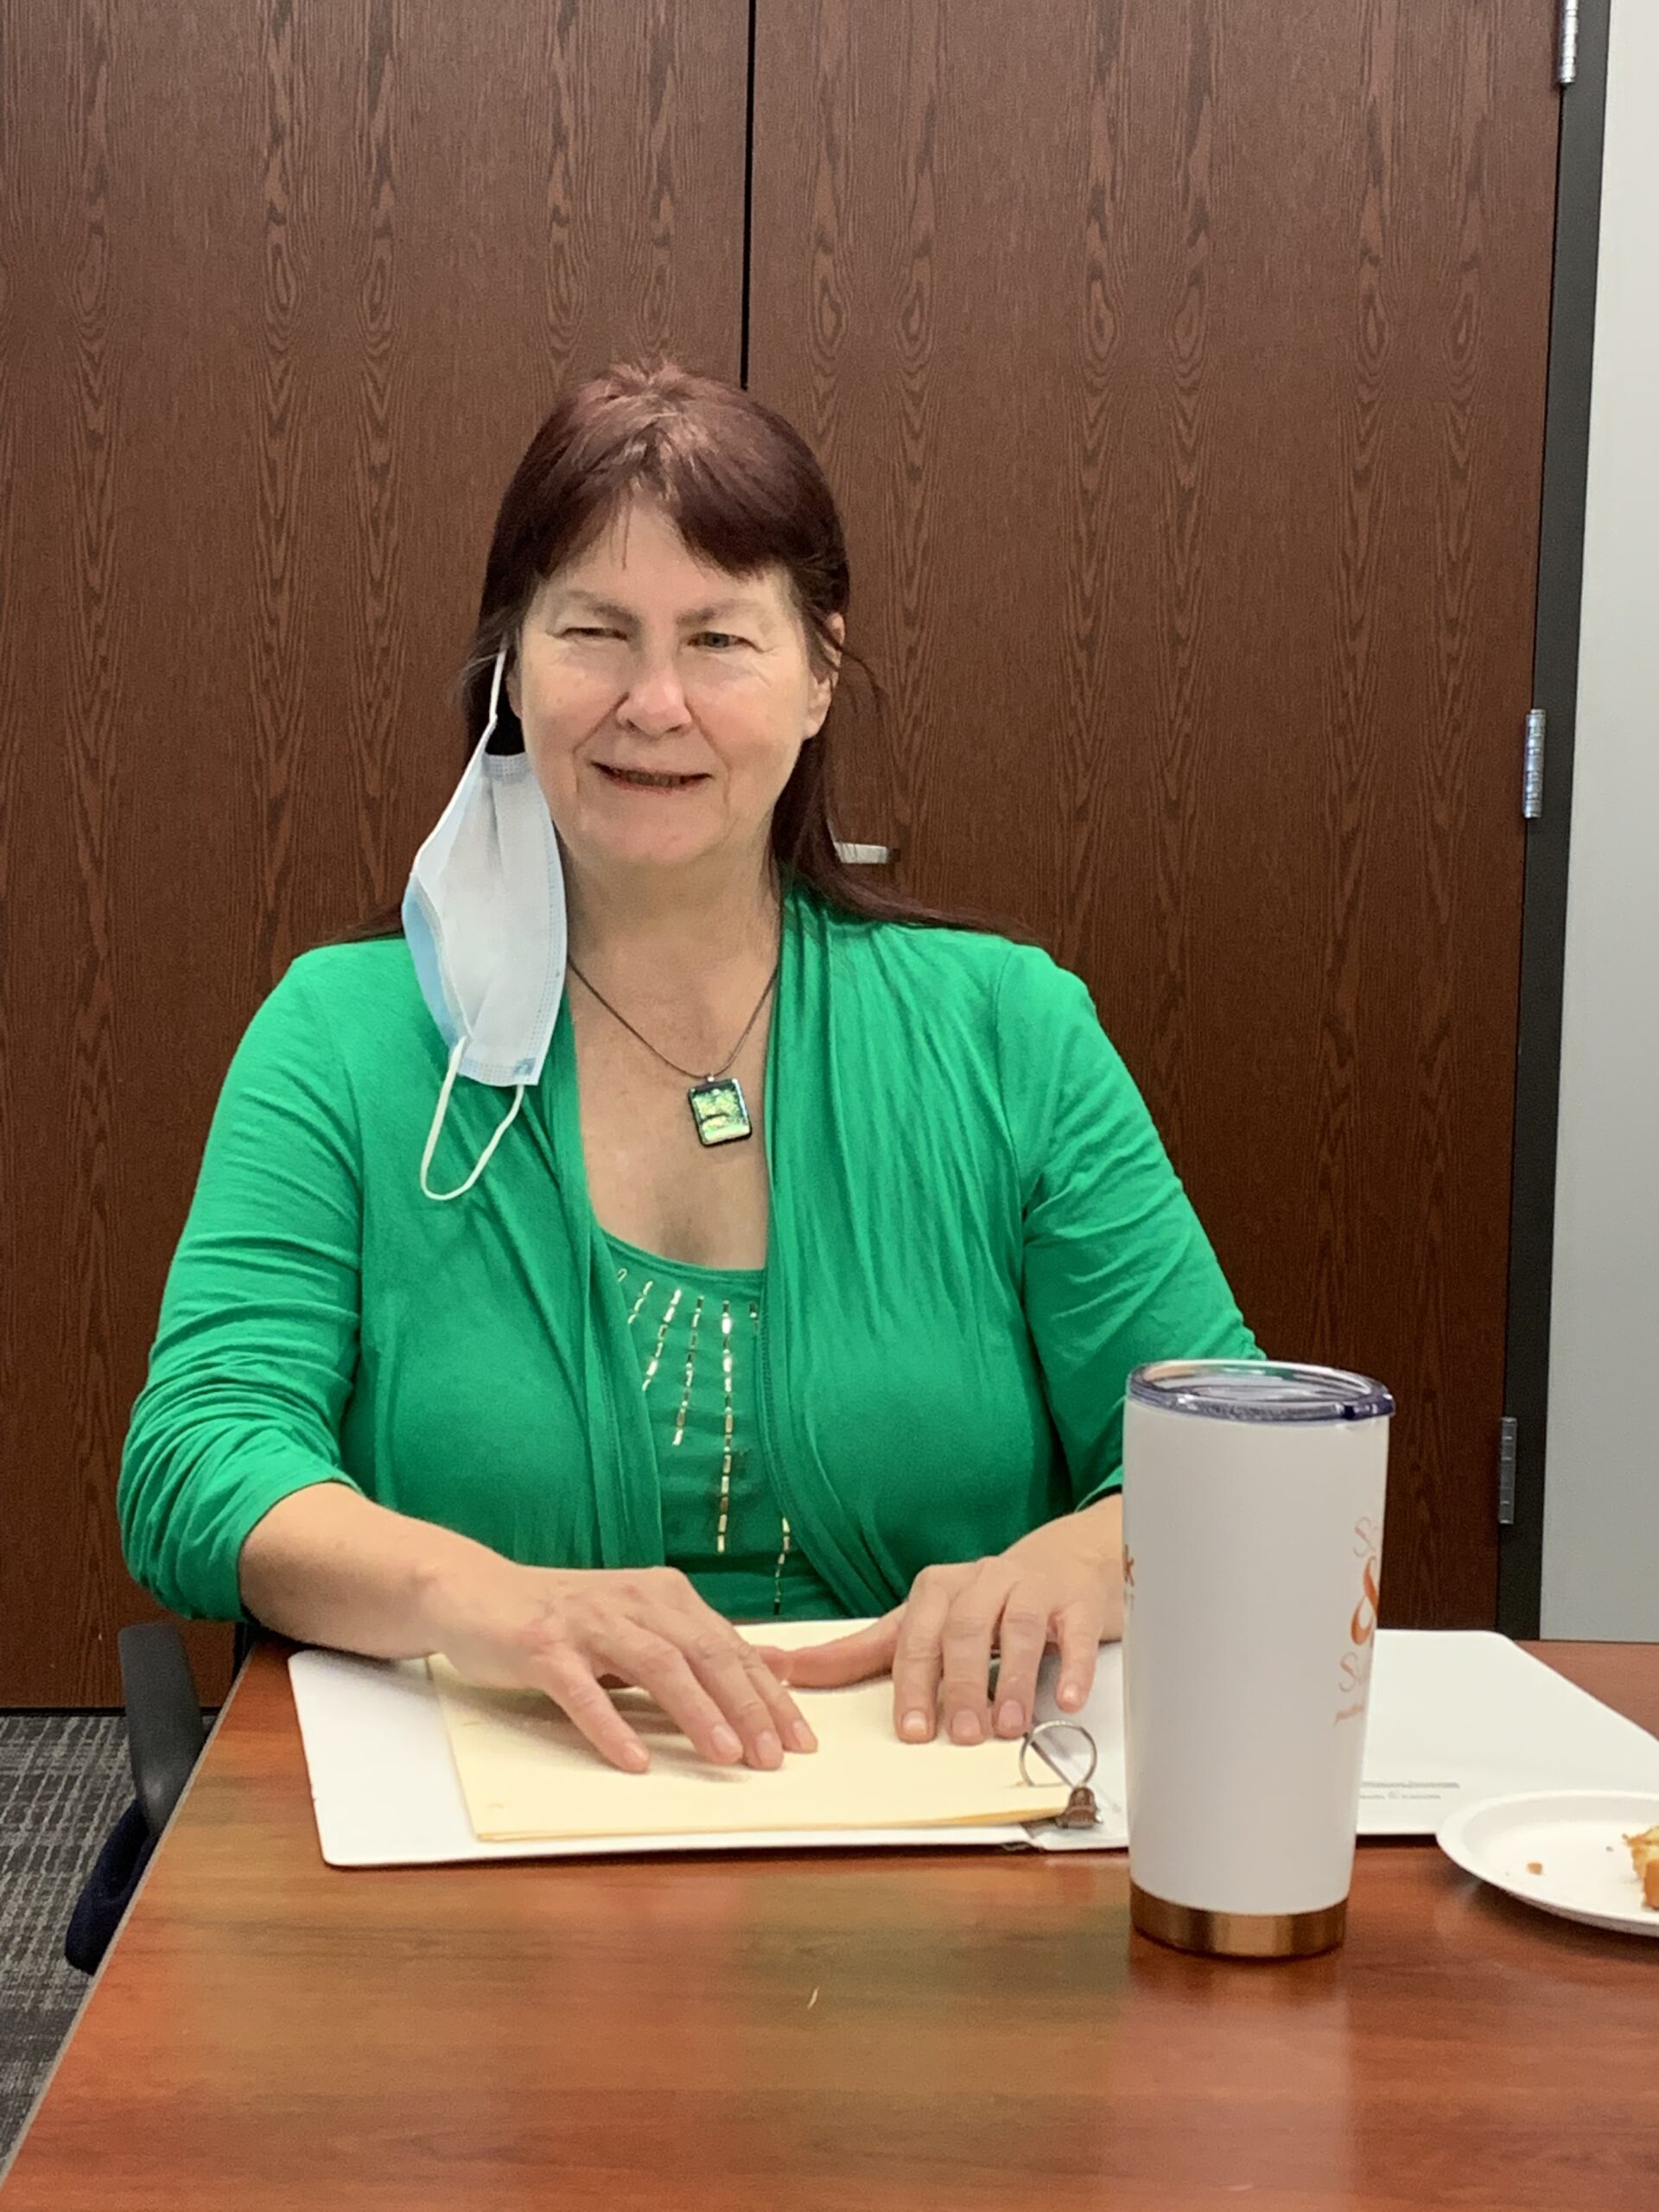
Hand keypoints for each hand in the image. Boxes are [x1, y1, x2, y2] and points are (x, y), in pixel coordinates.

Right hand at [420, 1557, 817, 1775]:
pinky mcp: (542, 1646)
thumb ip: (697, 1644)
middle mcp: (634, 1601)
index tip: (802, 1740)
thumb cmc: (564, 1618)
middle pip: (706, 1654)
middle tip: (776, 1757)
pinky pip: (583, 1689)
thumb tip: (774, 1667)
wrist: (474, 1591)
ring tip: (726, 1755)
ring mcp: (588, 1622)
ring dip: (696, 1713)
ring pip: (656, 1665)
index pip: (732, 1647)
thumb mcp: (637, 1624)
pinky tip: (634, 1761)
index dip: (770, 1694)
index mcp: (664, 1596)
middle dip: (747, 1706)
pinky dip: (611, 1726)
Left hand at [764, 1498, 1122, 1746]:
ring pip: (1020, 1629)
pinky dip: (1073, 1666)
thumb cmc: (985, 1601)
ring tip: (1009, 1727)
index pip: (917, 1636)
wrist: (1068, 1558)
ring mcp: (1032, 1588)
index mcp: (938, 1590)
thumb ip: (862, 1650)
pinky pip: (1074, 1631)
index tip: (912, 1730)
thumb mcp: (922, 1621)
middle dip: (962, 1684)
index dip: (914, 1683)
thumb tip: (787, 1670)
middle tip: (961, 1734)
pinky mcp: (1077, 1600)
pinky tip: (1069, 1700)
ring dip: (1014, 1679)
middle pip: (966, 1631)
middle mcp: (982, 1582)